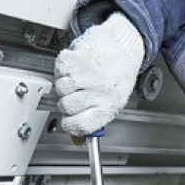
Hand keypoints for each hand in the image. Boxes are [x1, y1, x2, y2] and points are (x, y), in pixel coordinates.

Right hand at [54, 12, 144, 135]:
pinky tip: (76, 66)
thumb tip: (76, 140)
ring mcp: (87, 75)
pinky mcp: (78, 59)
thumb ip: (93, 120)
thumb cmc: (120, 73)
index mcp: (109, 105)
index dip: (70, 125)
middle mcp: (98, 91)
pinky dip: (63, 67)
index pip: (79, 126)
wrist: (126, 44)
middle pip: (66, 107)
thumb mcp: (113, 101)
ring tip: (78, 78)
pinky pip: (58, 70)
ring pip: (59, 89)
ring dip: (65, 83)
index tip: (69, 120)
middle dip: (68, 101)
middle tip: (77, 93)